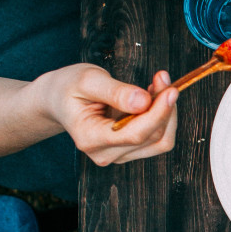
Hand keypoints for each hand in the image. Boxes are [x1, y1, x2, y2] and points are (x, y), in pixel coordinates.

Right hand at [34, 64, 177, 165]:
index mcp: (89, 138)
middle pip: (153, 137)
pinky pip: (159, 137)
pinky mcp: (130, 150)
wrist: (59, 99)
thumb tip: (144, 101)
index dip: (158, 113)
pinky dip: (163, 116)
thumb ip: (116, 92)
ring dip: (167, 111)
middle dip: (165, 106)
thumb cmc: (70, 87)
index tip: (171, 89)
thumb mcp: (88, 80)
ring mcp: (119, 155)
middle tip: (161, 77)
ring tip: (156, 85)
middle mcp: (105, 154)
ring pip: (161, 140)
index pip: (135, 134)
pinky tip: (152, 97)